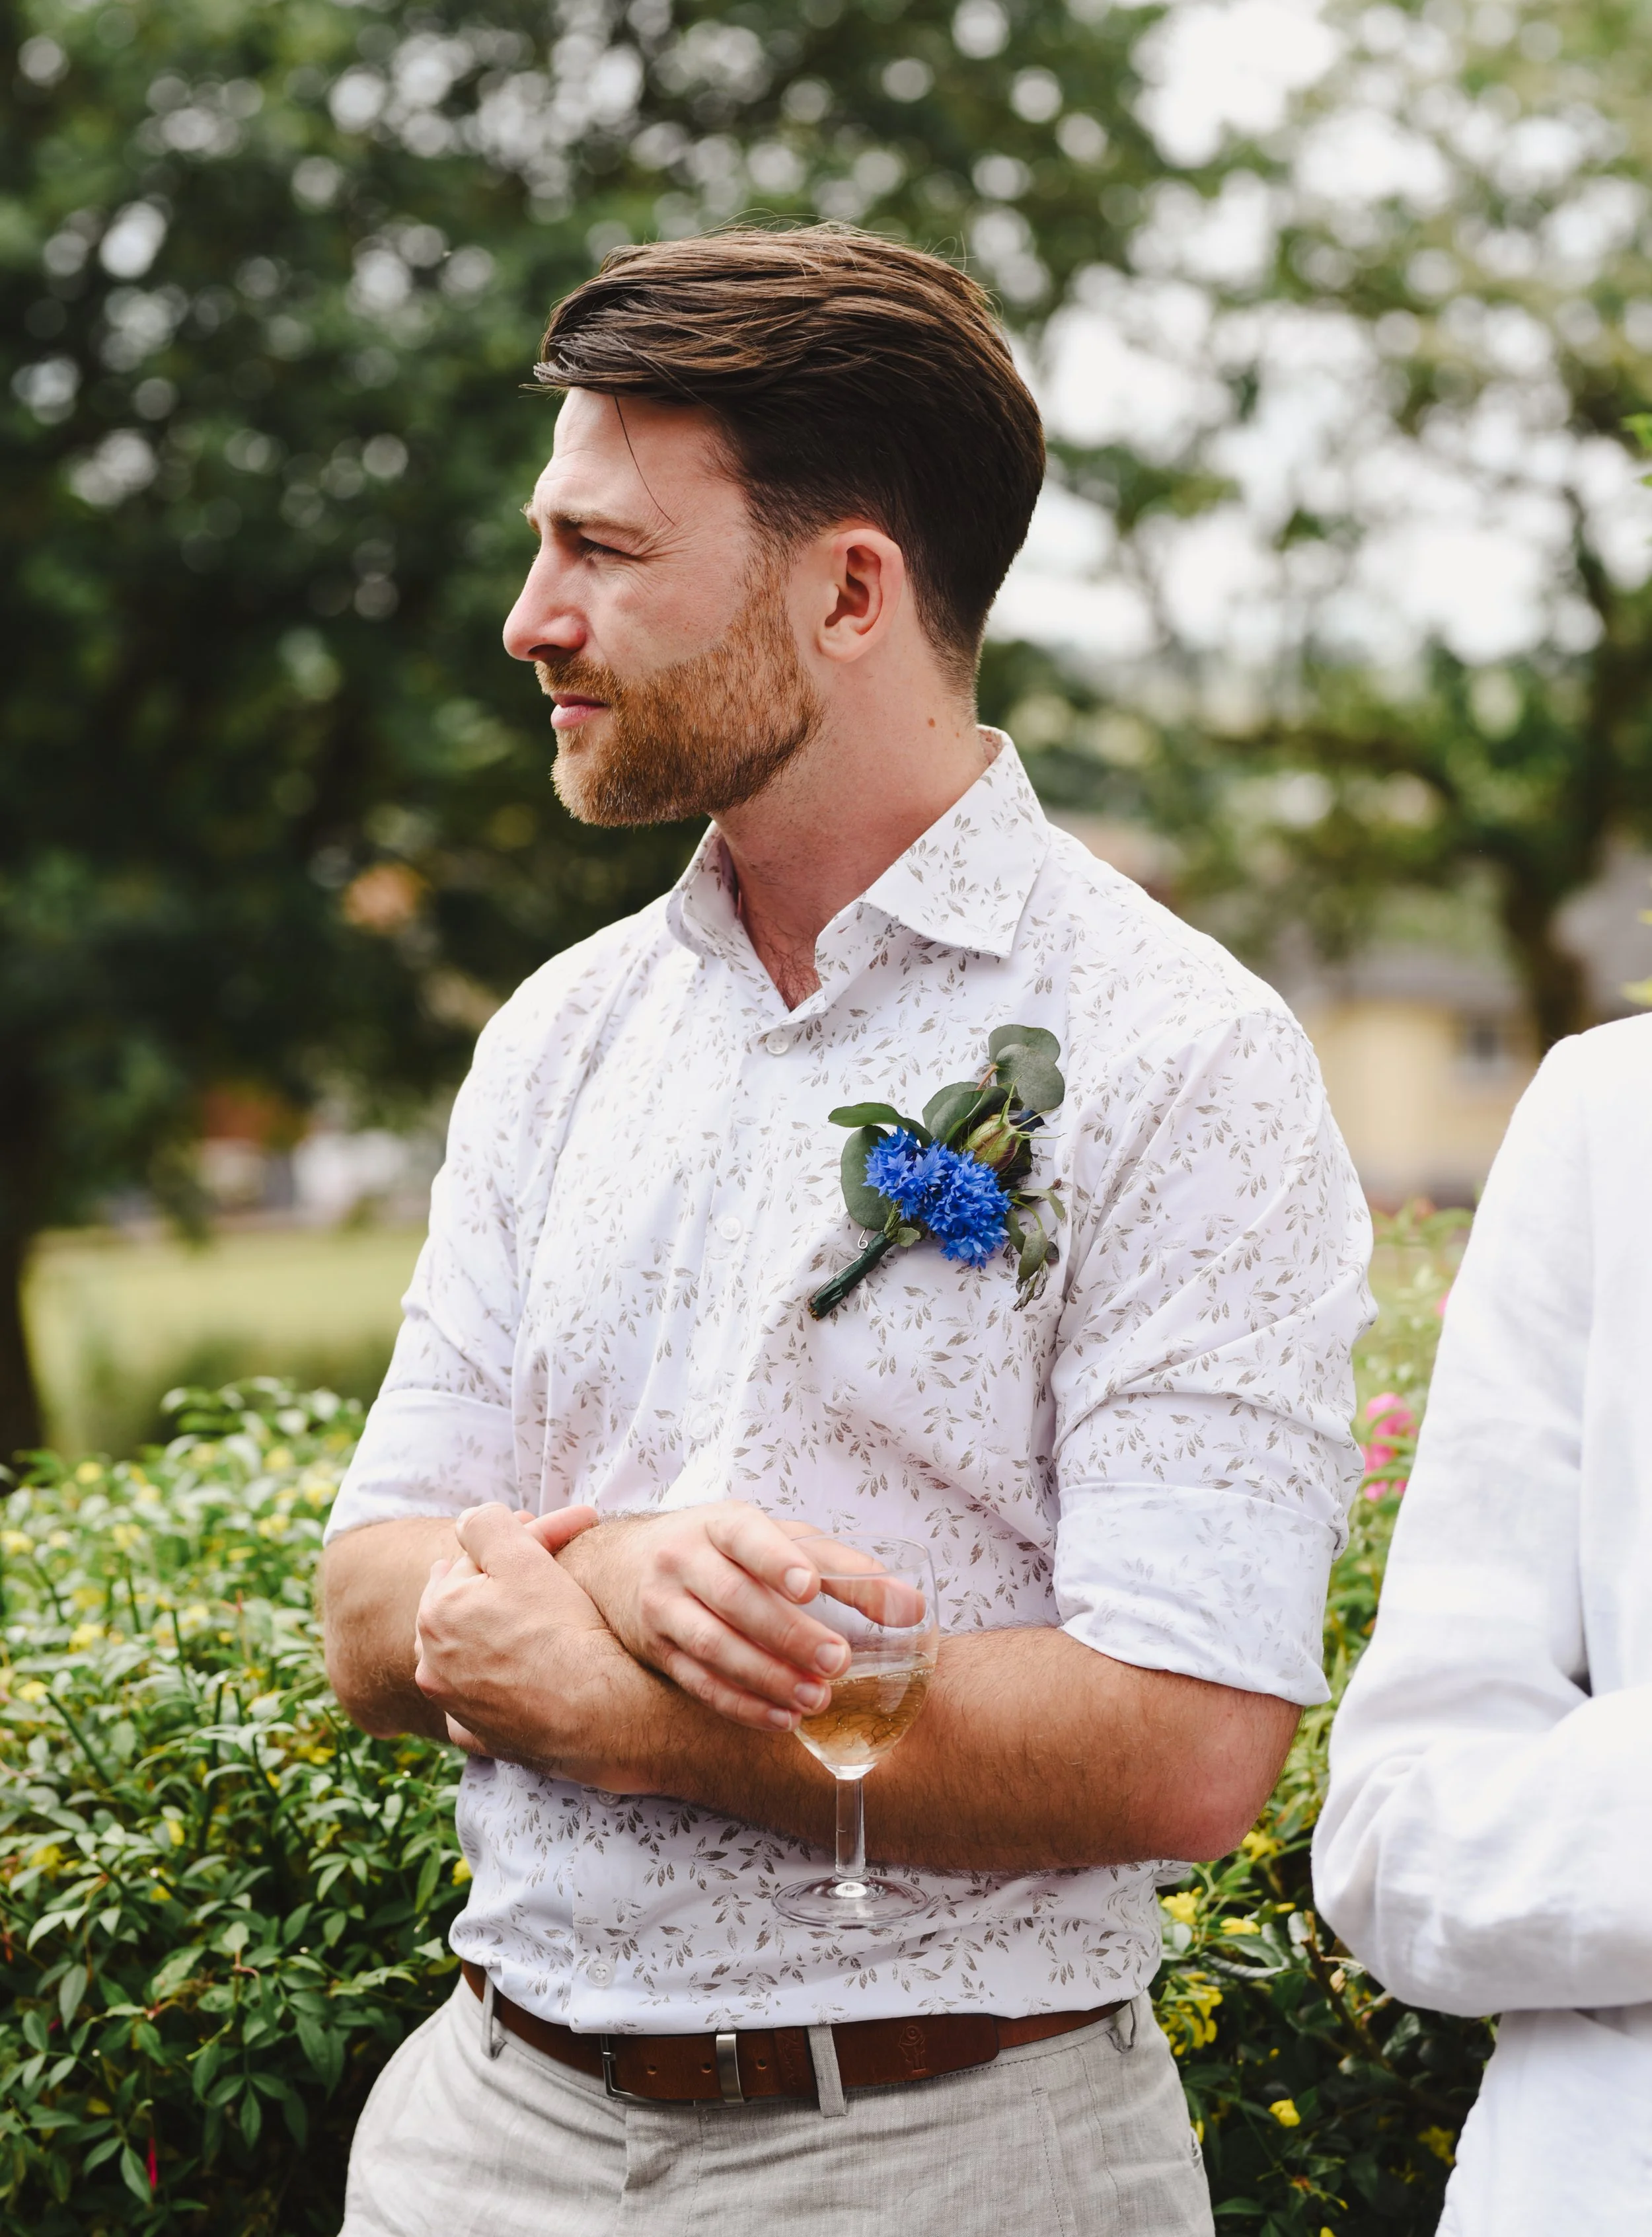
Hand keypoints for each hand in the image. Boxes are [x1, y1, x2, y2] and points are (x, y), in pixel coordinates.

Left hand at [413, 1502, 656, 1789]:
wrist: (600, 1715)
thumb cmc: (562, 1632)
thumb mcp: (523, 1558)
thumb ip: (486, 1525)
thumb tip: (468, 1520)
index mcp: (436, 1613)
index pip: (478, 1557)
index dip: (525, 1536)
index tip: (567, 1530)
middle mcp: (432, 1664)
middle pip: (468, 1602)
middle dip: (503, 1577)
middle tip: (549, 1561)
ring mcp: (455, 1706)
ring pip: (468, 1650)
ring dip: (493, 1627)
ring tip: (529, 1611)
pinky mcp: (483, 1737)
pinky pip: (483, 1701)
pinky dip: (498, 1682)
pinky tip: (521, 1671)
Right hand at [556, 1502, 851, 1730]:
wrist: (626, 1563)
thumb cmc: (725, 1549)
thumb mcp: (778, 1541)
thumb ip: (845, 1569)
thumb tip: (913, 1607)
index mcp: (720, 1523)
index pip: (747, 1536)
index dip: (776, 1559)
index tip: (809, 1586)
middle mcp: (683, 1560)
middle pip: (735, 1599)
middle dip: (788, 1634)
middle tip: (839, 1661)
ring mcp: (662, 1607)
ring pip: (713, 1645)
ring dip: (767, 1677)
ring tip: (817, 1699)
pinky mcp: (657, 1651)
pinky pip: (698, 1682)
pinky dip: (741, 1704)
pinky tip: (782, 1718)